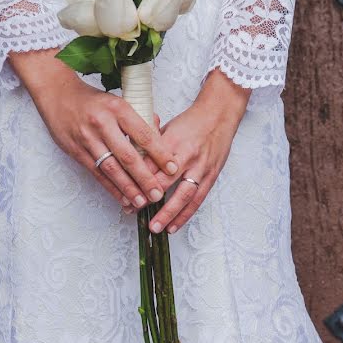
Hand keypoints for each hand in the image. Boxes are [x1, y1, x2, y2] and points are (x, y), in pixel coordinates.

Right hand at [8, 48, 178, 211]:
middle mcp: (102, 124)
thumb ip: (139, 117)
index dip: (160, 153)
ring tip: (141, 202)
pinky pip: (97, 173)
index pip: (144, 134)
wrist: (58, 95)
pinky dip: (111, 188)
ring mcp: (88, 139)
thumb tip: (160, 132)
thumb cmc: (93, 100)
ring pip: (111, 169)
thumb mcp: (118, 100)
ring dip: (127, 188)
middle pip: (127, 156)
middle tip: (158, 194)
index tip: (173, 168)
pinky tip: (122, 198)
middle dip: (144, 178)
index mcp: (118, 109)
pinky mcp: (77, 151)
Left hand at [144, 68, 250, 232]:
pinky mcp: (211, 176)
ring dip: (168, 214)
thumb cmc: (190, 122)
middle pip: (164, 181)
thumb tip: (128, 160)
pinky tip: (174, 226)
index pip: (149, 165)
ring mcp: (201, 167)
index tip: (123, 194)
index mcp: (171, 142)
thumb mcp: (165, 127)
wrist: (219, 115)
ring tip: (155, 227)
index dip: (135, 181)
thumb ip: (149, 145)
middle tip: (132, 211)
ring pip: (183, 195)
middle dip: (148, 199)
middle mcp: (186, 156)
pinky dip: (185, 215)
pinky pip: (197, 199)